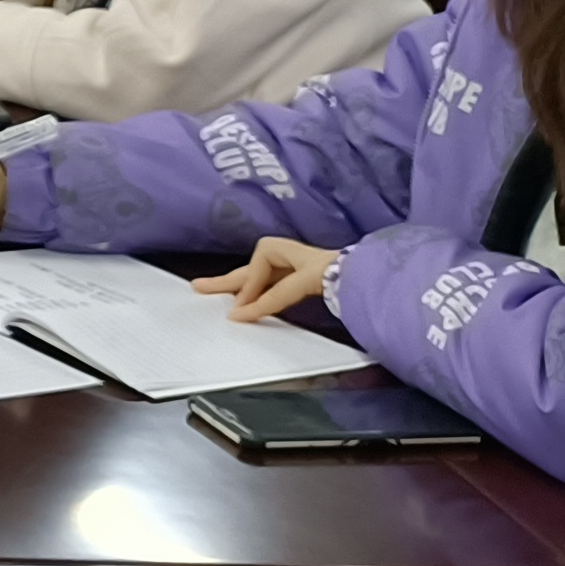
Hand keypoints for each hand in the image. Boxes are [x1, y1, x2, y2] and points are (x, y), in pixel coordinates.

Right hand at [194, 234, 343, 322]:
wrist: (366, 273)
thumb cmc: (337, 271)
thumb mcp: (301, 282)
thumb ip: (272, 299)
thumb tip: (240, 315)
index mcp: (279, 250)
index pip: (256, 276)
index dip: (247, 295)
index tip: (236, 314)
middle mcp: (283, 256)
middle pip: (249, 272)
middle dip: (226, 282)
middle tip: (198, 287)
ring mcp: (294, 267)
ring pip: (259, 279)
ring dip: (241, 287)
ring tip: (218, 294)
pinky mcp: (304, 280)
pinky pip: (273, 287)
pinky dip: (260, 294)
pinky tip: (254, 303)